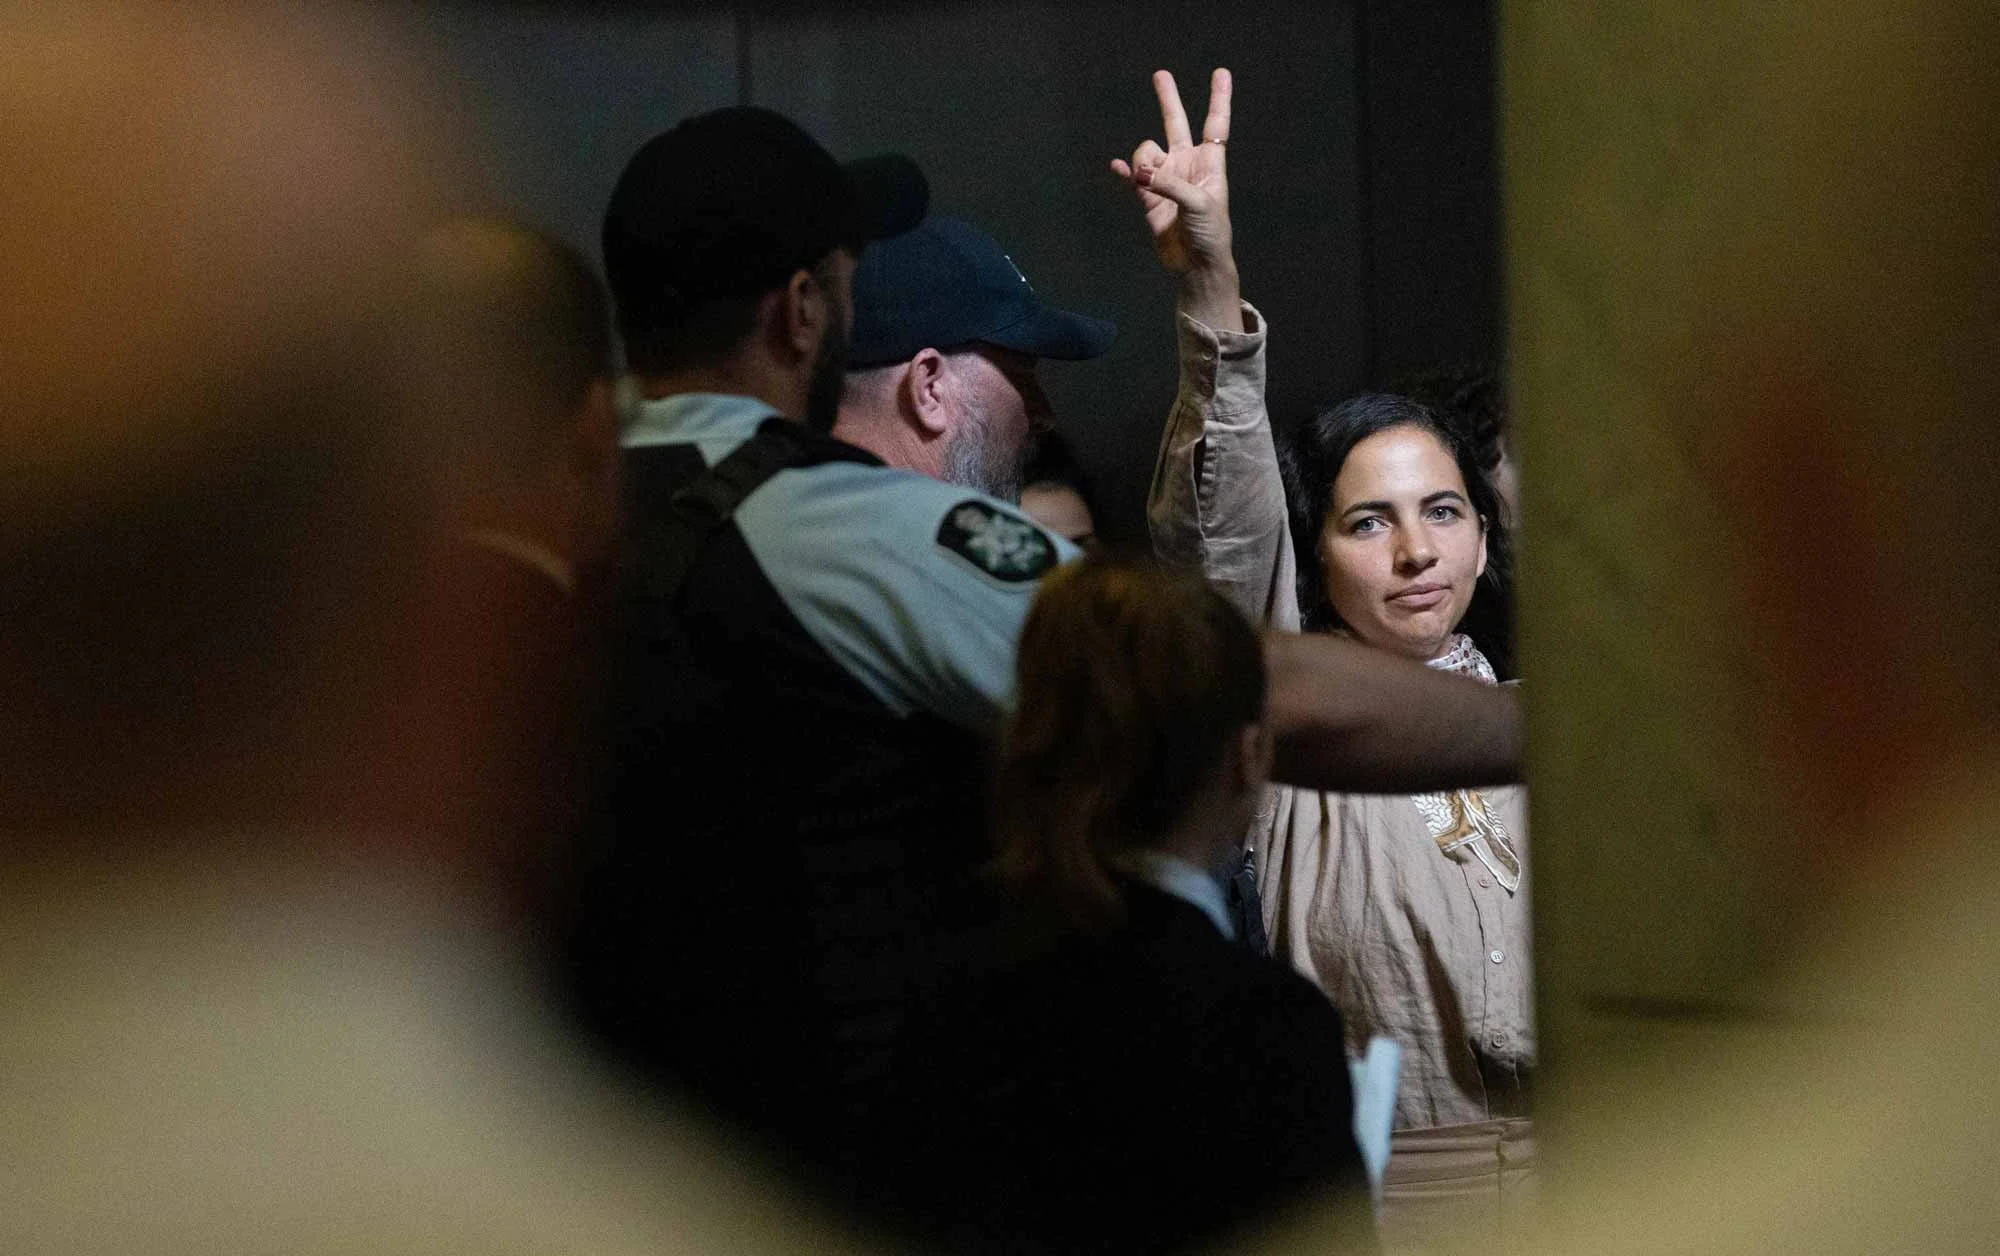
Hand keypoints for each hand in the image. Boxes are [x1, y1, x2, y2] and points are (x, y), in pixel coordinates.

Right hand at [1111, 68, 1240, 329]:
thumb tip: (1138, 172)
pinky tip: (1117, 167)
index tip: (1221, 73)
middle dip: (1168, 100)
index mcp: (1209, 163)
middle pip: (1176, 124)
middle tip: (1160, 75)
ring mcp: (1166, 181)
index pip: (1215, 123)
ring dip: (1143, 163)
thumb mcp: (1199, 204)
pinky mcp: (1149, 200)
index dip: (1218, 98)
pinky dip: (1125, 172)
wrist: (1196, 266)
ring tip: (1147, 182)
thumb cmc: (1210, 234)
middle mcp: (1187, 166)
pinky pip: (1133, 178)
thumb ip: (1169, 183)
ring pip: (1147, 154)